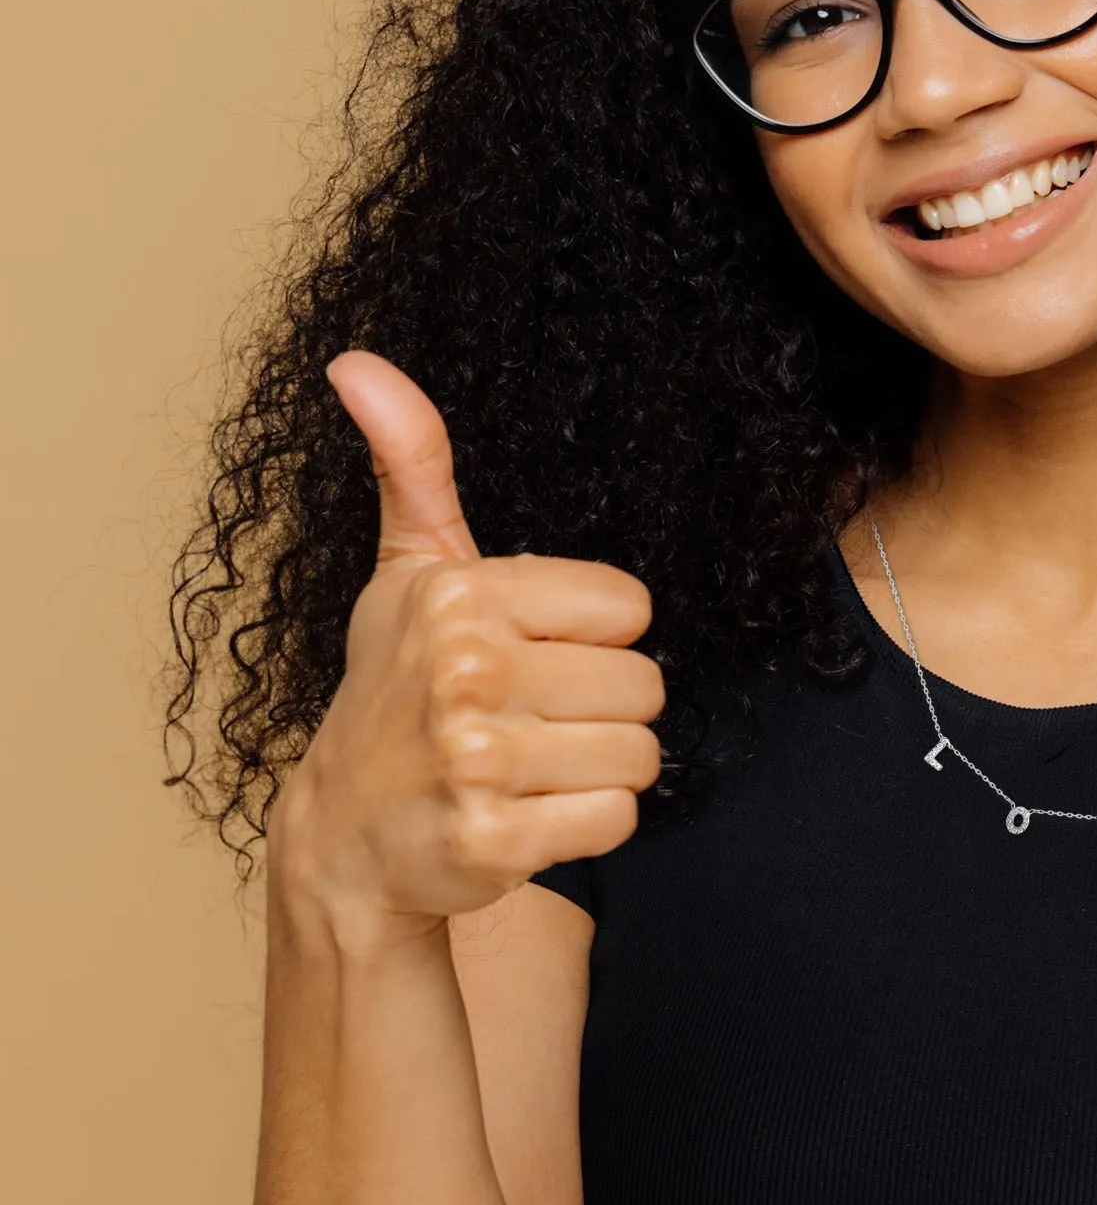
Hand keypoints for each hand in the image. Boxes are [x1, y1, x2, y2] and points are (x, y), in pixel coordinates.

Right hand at [271, 350, 662, 944]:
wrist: (345, 836)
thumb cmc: (396, 688)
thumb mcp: (409, 570)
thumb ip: (413, 463)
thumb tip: (358, 362)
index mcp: (461, 594)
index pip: (631, 608)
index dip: (593, 636)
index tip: (527, 654)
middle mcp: (465, 670)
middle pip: (645, 686)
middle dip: (602, 709)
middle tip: (530, 721)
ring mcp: (475, 761)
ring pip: (641, 754)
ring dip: (600, 770)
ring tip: (530, 770)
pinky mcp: (492, 842)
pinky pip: (617, 818)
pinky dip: (588, 825)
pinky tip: (527, 817)